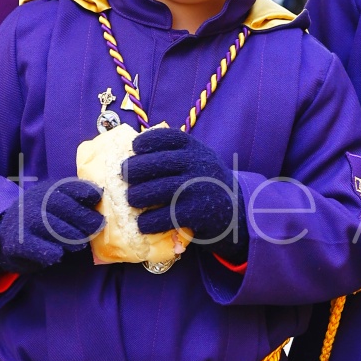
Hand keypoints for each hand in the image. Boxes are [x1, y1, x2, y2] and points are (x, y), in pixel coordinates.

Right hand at [0, 179, 102, 276]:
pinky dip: (55, 253)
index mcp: (45, 190)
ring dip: (73, 239)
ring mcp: (25, 222)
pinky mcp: (20, 243)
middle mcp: (33, 202)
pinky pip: (45, 250)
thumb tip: (100, 194)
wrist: (7, 236)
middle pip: (65, 207)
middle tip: (96, 228)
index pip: (68, 186)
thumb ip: (75, 199)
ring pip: (57, 230)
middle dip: (86, 219)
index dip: (86, 190)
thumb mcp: (55, 203)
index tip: (98, 197)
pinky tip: (57, 252)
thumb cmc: (41, 219)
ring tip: (78, 244)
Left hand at [124, 129, 239, 244]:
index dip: (147, 141)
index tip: (134, 148)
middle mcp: (198, 164)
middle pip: (155, 163)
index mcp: (195, 149)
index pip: (168, 137)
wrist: (236, 212)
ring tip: (131, 200)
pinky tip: (143, 223)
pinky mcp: (197, 212)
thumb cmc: (205, 184)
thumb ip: (174, 155)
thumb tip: (132, 157)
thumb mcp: (198, 161)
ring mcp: (197, 188)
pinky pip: (164, 216)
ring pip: (156, 190)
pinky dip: (149, 221)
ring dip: (137, 196)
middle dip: (133, 170)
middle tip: (124, 177)